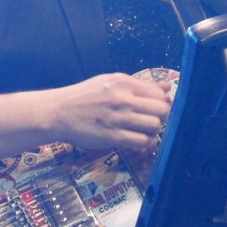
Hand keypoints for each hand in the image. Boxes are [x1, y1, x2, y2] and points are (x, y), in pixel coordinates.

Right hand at [47, 73, 172, 150]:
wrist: (58, 112)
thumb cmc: (84, 96)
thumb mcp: (110, 82)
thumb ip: (139, 85)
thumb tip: (168, 87)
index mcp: (123, 83)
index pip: (158, 93)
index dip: (162, 103)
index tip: (156, 109)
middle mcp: (123, 99)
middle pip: (161, 110)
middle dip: (161, 118)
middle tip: (151, 121)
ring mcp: (118, 118)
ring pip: (154, 126)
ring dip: (153, 132)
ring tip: (144, 132)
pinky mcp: (112, 136)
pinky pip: (141, 141)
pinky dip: (145, 143)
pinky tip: (138, 141)